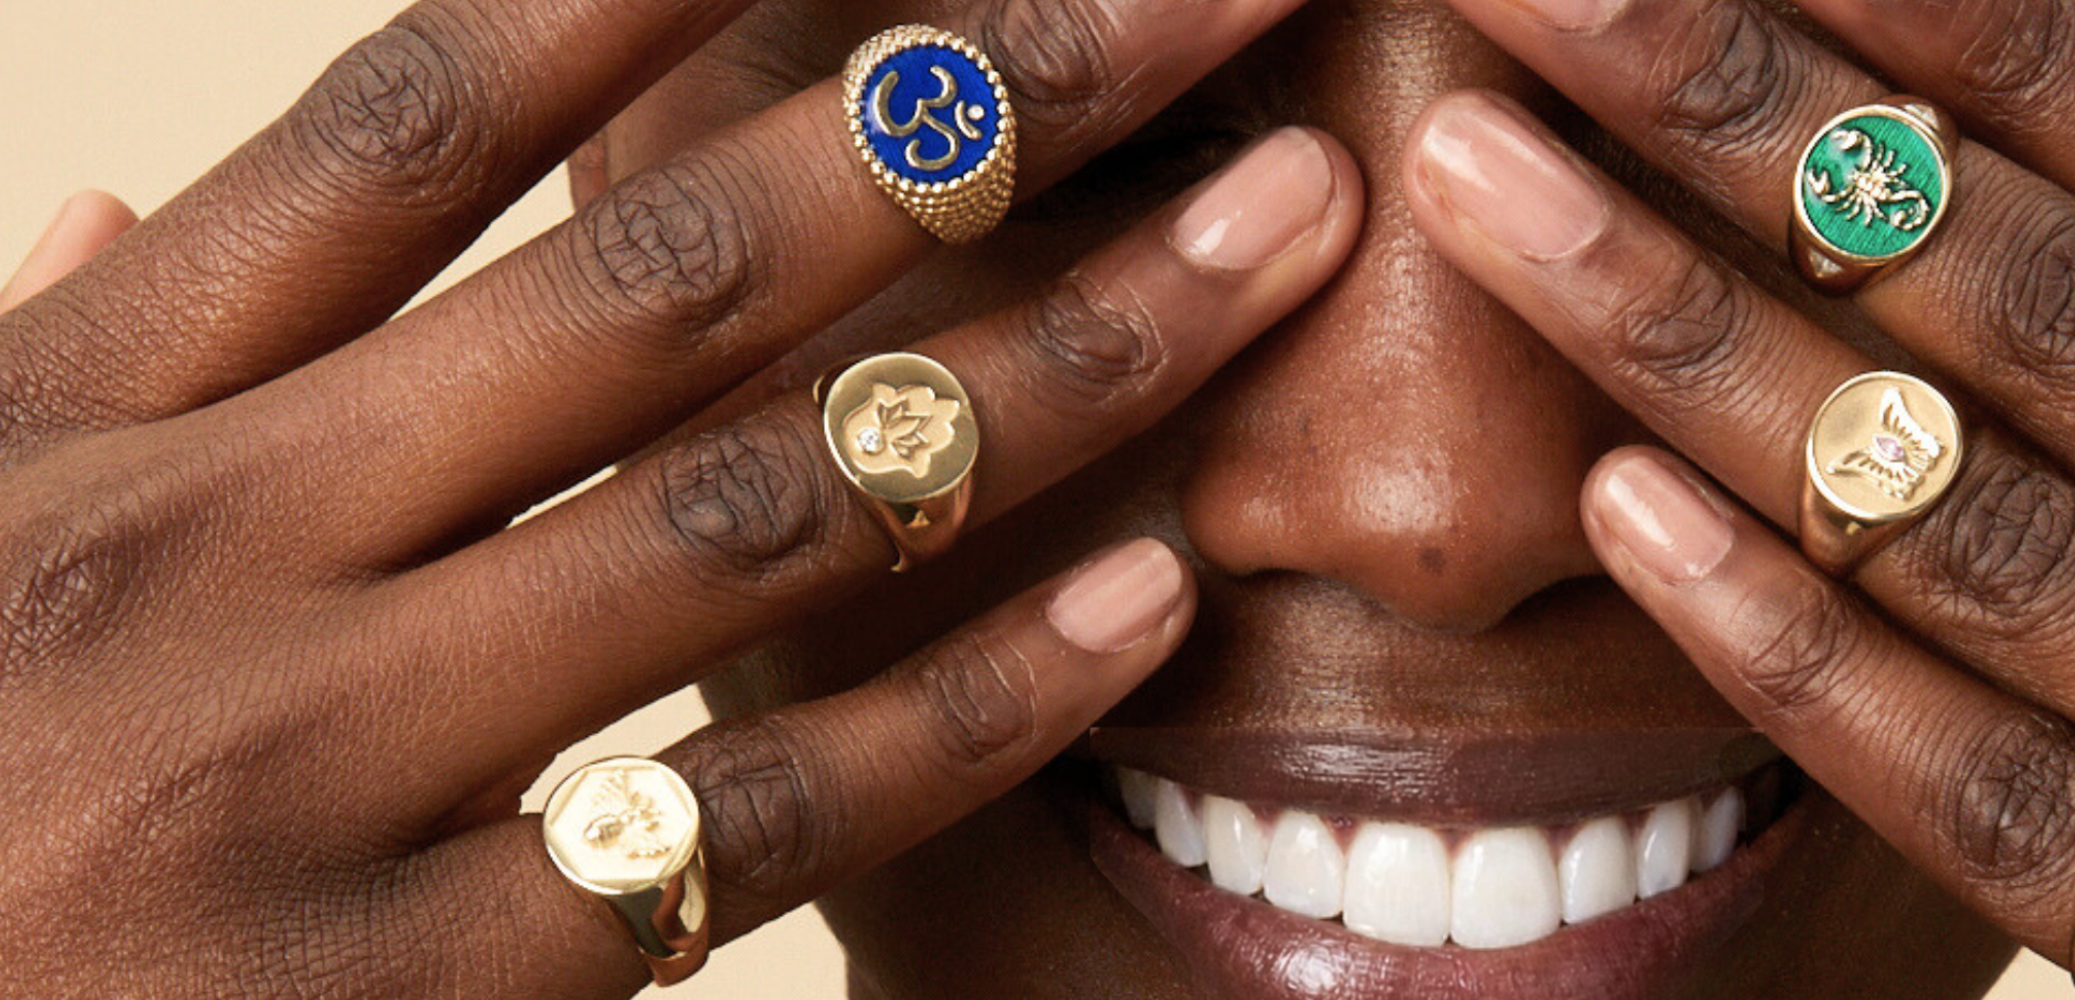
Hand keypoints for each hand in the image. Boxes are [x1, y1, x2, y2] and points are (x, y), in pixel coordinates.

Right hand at [0, 0, 1358, 991]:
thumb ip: (49, 372)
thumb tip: (128, 204)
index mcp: (88, 416)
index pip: (415, 120)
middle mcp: (207, 550)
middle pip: (661, 271)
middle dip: (970, 113)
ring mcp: (302, 770)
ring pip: (762, 507)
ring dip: (1060, 356)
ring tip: (1276, 234)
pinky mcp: (394, 997)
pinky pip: (761, 815)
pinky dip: (975, 696)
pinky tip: (1159, 587)